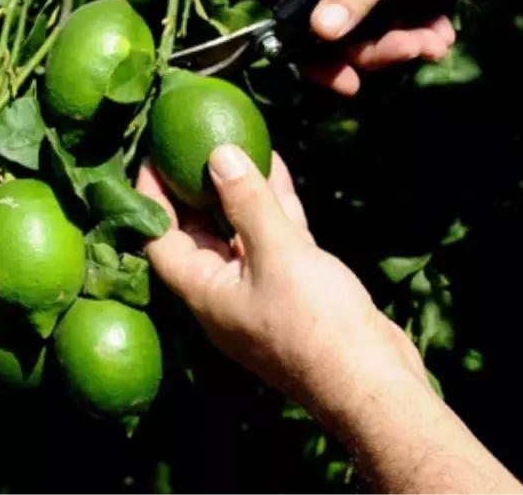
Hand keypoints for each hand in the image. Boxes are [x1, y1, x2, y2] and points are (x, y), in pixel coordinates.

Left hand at [136, 147, 425, 416]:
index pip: (160, 238)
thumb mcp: (279, 255)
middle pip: (197, 231)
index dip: (151, 197)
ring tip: (231, 141)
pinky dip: (273, 204)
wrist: (372, 383)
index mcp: (203, 292)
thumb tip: (218, 156)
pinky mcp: (294, 287)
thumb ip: (248, 203)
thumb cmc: (316, 326)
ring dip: (236, 189)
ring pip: (239, 230)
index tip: (151, 156)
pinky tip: (275, 166)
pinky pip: (274, 237)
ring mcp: (259, 290)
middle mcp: (223, 292)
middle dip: (194, 186)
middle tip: (188, 140)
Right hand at [284, 0, 499, 94]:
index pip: (298, 21)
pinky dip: (411, 20)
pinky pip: (386, 3)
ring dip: (401, 38)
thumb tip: (320, 33)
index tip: (353, 86)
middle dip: (378, 47)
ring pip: (366, 18)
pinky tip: (440, 27)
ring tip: (440, 42)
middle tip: (424, 51)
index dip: (323, 58)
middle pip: (336, 25)